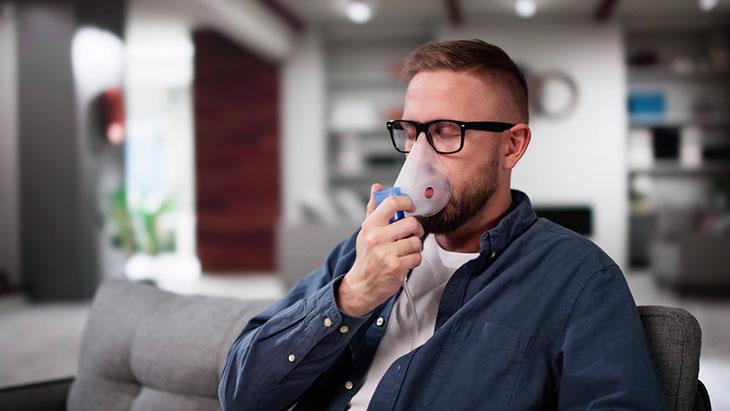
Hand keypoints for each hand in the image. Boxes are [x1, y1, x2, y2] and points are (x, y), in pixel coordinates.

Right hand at [337, 183, 424, 316]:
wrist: (362, 286)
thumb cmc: (366, 257)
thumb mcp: (366, 231)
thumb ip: (374, 209)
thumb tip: (377, 187)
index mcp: (370, 225)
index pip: (392, 202)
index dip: (407, 202)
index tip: (411, 206)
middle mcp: (376, 237)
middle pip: (412, 223)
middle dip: (415, 230)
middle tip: (411, 234)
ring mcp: (386, 253)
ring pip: (416, 242)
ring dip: (414, 248)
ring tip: (404, 251)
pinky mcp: (396, 267)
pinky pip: (417, 257)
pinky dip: (414, 260)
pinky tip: (404, 262)